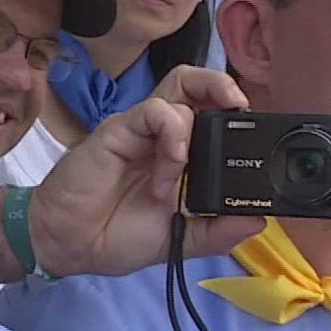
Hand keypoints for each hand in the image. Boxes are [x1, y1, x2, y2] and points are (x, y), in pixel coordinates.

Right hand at [29, 67, 263, 277]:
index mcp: (177, 155)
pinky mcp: (118, 130)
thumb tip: (258, 221)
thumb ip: (217, 231)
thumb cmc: (118, 236)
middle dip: (224, 86)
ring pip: (178, 86)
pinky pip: (155, 111)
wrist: (72, 245)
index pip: (209, 114)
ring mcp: (140, 129)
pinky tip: (170, 165)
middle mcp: (161, 135)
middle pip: (194, 85)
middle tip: (242, 109)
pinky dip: (173, 133)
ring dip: (200, 115)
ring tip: (198, 152)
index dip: (234, 115)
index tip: (257, 135)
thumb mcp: (179, 238)